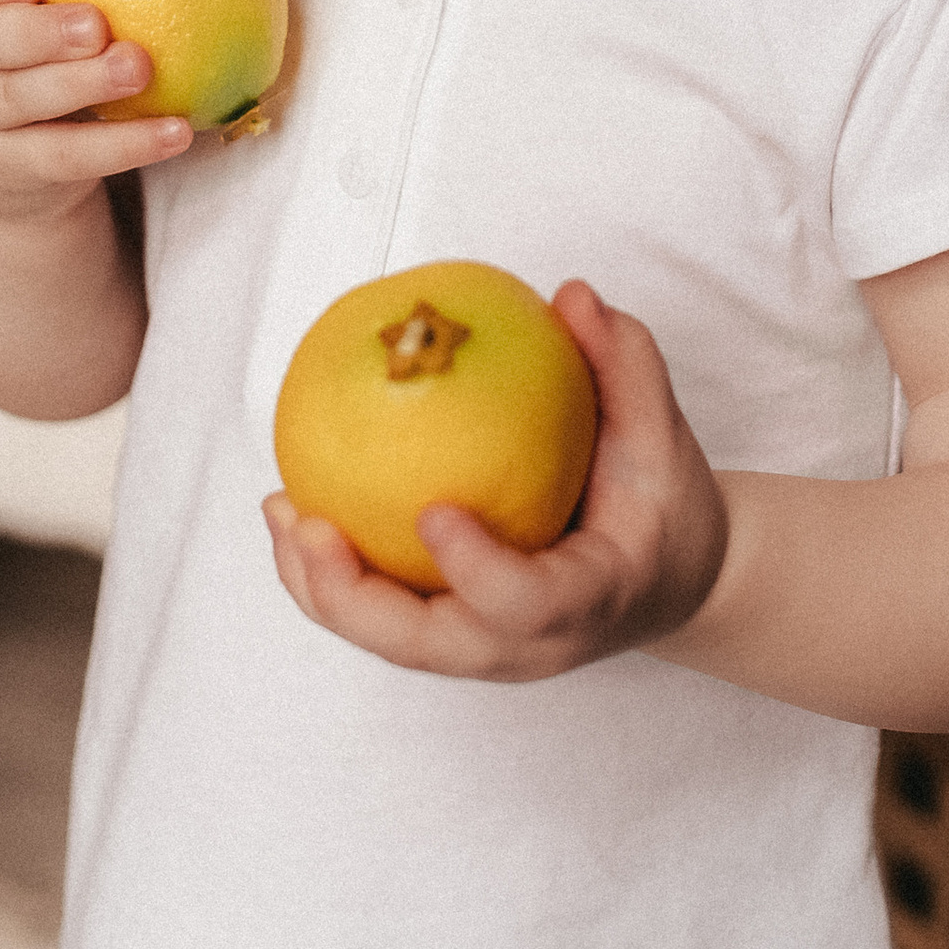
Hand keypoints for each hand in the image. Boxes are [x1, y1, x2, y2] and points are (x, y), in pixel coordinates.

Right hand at [0, 0, 192, 229]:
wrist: (7, 159)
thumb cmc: (29, 47)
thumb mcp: (24, 3)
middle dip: (35, 34)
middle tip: (95, 24)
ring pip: (17, 102)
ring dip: (80, 84)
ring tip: (138, 67)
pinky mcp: (10, 170)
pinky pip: (67, 157)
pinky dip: (122, 145)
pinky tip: (174, 130)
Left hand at [260, 279, 728, 681]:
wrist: (670, 585)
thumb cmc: (664, 509)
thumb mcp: (662, 438)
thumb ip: (624, 367)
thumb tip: (570, 296)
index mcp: (588, 599)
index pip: (526, 603)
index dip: (477, 568)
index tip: (433, 510)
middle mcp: (529, 645)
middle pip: (429, 645)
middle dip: (355, 598)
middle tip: (309, 526)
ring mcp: (486, 652)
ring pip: (389, 640)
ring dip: (322, 586)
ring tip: (278, 510)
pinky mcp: (454, 640)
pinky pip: (383, 615)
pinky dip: (332, 574)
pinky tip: (295, 509)